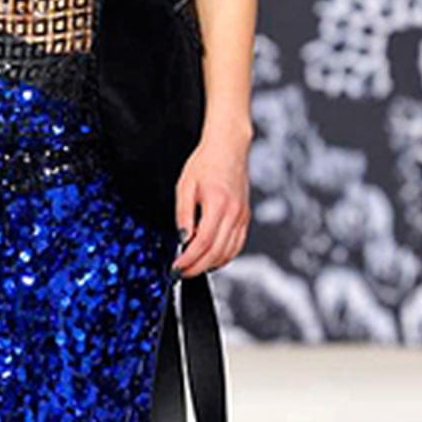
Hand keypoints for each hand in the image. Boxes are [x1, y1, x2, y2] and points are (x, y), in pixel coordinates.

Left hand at [172, 124, 251, 277]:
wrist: (228, 148)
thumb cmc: (206, 163)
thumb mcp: (185, 186)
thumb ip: (183, 214)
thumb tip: (182, 239)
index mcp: (218, 204)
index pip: (202, 242)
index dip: (188, 259)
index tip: (176, 267)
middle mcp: (234, 213)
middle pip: (216, 252)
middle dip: (197, 267)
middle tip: (181, 272)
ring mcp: (242, 217)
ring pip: (228, 252)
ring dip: (210, 265)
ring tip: (193, 268)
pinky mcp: (245, 218)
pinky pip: (237, 245)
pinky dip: (224, 257)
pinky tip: (211, 258)